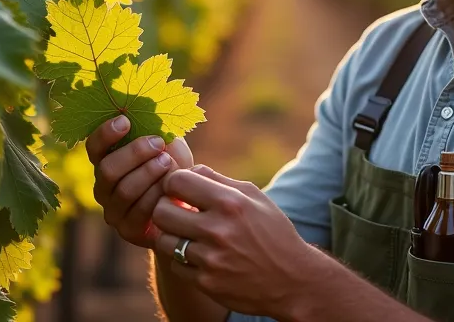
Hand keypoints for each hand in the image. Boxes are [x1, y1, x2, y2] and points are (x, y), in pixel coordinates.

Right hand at [87, 115, 194, 248]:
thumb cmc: (174, 165)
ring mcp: (113, 210)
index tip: (126, 121)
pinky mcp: (128, 230)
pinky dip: (156, 196)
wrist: (189, 203)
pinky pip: (139, 212)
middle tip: (158, 143)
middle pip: (107, 170)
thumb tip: (149, 104)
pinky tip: (170, 186)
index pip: (94, 147)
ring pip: (124, 191)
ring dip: (148, 174)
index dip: (105, 134)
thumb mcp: (166, 142)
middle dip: (134, 154)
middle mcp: (103, 186)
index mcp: (106, 161)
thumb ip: (154, 126)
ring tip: (168, 162)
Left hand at [151, 165, 319, 317]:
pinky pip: (175, 265)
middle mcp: (218, 230)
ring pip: (163, 240)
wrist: (292, 281)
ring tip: (187, 235)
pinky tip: (199, 256)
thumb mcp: (254, 197)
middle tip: (177, 212)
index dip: (173, 183)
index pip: (176, 181)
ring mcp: (210, 258)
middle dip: (166, 208)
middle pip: (161, 211)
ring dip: (172, 236)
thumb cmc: (272, 232)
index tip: (179, 190)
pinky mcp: (206, 282)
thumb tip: (187, 170)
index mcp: (230, 202)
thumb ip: (219, 180)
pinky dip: (183, 260)